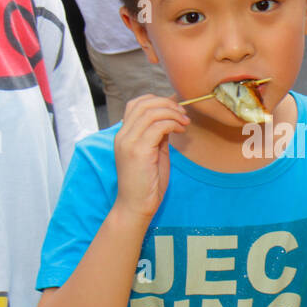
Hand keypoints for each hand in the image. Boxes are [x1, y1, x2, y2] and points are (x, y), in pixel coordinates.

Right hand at [113, 95, 188, 220]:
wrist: (136, 206)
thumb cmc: (146, 182)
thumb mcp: (154, 152)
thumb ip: (159, 134)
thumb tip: (171, 116)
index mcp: (124, 134)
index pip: (137, 104)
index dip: (158, 101)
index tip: (176, 109)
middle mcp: (122, 135)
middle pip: (143, 103)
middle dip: (167, 104)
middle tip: (183, 114)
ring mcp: (128, 142)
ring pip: (151, 112)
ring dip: (172, 113)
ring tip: (184, 123)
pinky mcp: (138, 151)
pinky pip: (157, 126)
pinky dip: (172, 124)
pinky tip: (181, 131)